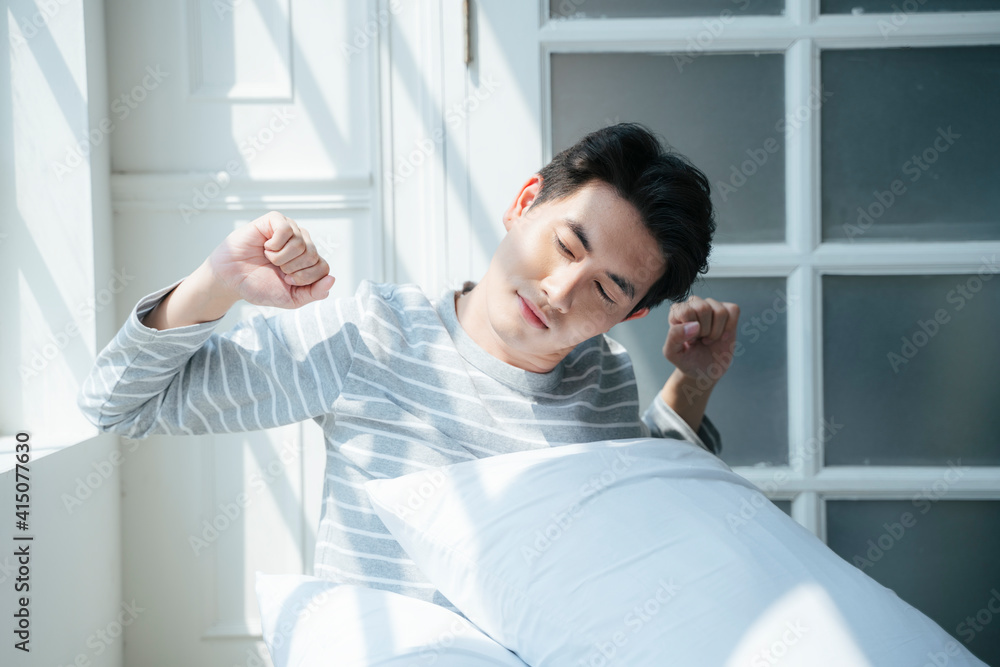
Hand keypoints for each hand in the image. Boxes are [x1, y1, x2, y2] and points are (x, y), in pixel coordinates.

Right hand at [207, 211, 334, 308]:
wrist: (231, 280)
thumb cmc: (259, 286)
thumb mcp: (291, 298)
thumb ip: (314, 293)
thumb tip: (332, 279)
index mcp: (308, 261)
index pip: (324, 268)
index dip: (305, 279)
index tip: (287, 281)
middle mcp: (302, 243)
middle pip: (313, 255)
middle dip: (292, 269)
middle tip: (276, 269)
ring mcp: (289, 230)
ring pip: (301, 243)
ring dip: (281, 258)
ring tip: (269, 258)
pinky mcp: (274, 220)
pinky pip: (286, 229)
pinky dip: (274, 244)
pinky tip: (265, 247)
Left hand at [662, 295, 739, 384]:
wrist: (705, 371)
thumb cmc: (687, 359)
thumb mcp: (673, 353)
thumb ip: (674, 337)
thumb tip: (695, 324)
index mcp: (676, 312)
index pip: (685, 311)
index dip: (690, 331)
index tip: (689, 341)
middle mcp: (693, 305)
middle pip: (703, 308)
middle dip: (704, 331)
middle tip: (700, 340)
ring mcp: (711, 306)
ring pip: (720, 311)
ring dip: (716, 332)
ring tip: (709, 339)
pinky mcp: (727, 310)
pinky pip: (733, 310)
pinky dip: (730, 328)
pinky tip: (723, 337)